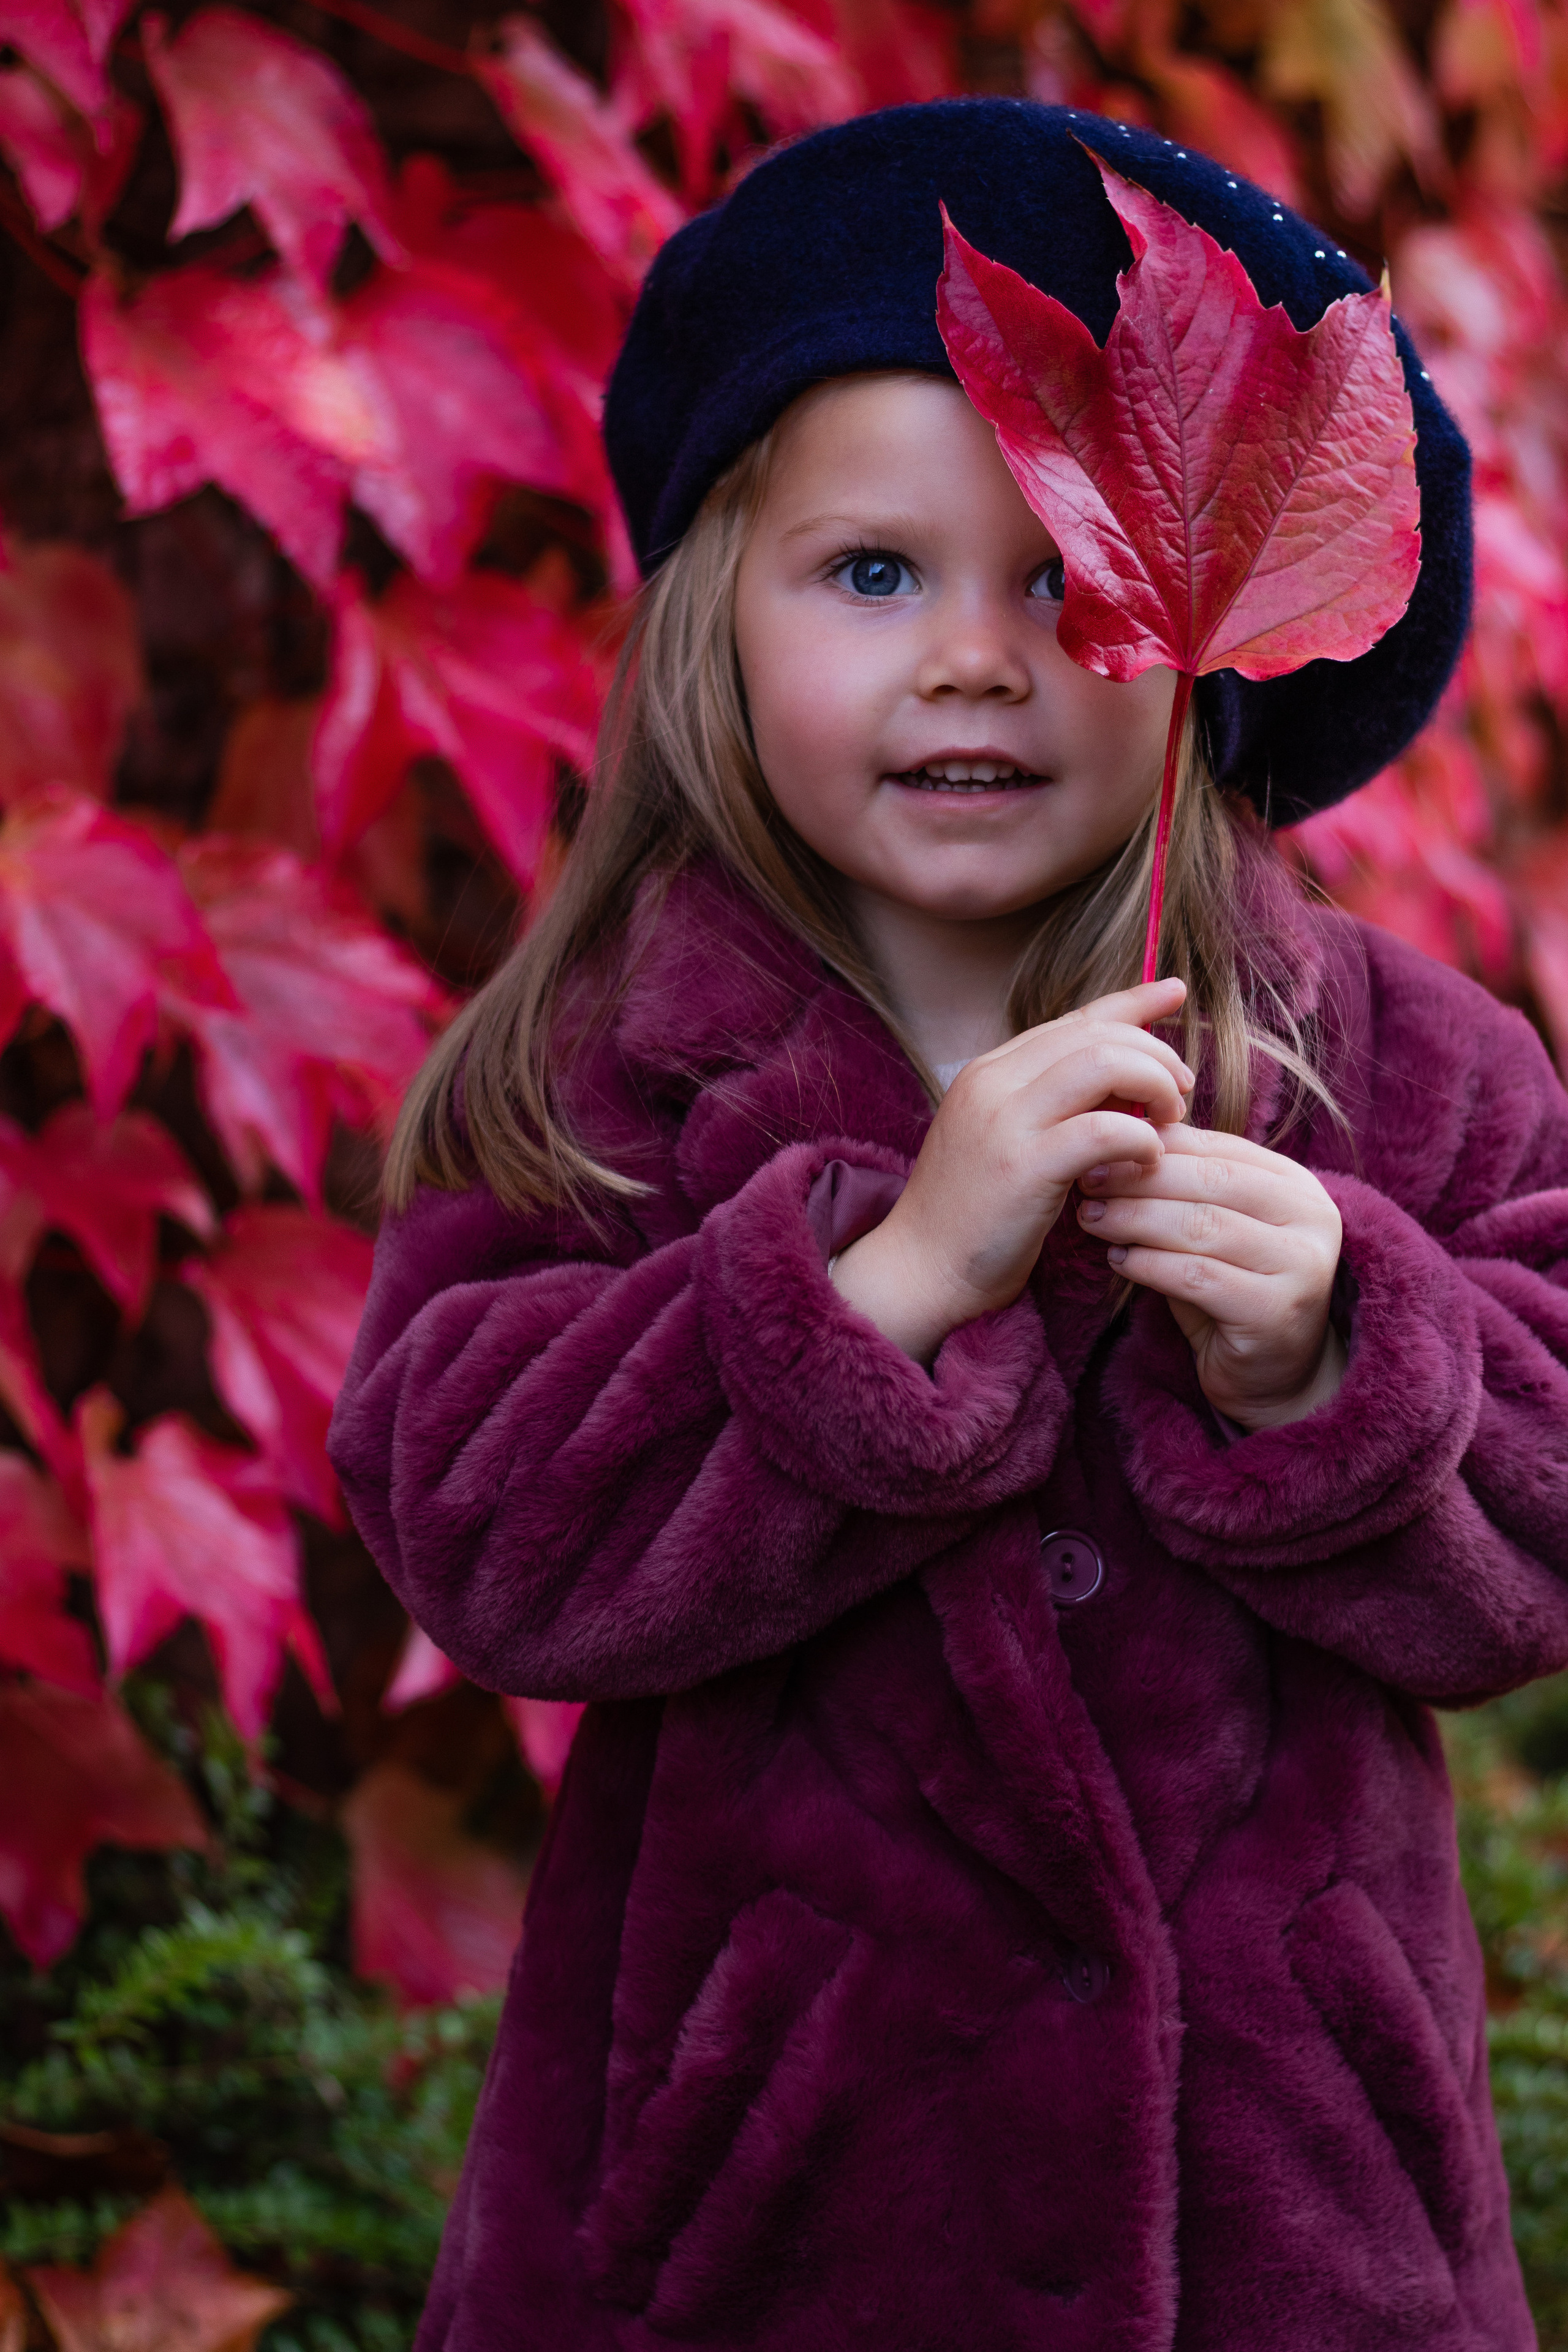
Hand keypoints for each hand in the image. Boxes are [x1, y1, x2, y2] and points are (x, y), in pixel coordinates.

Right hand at [832, 978, 1192, 1361]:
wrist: (919, 1271)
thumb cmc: (975, 1215)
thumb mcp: (1009, 1141)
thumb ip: (1054, 1104)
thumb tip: (1127, 1082)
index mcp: (991, 1071)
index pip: (1075, 1019)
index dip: (1132, 1002)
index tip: (1174, 992)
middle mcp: (993, 1082)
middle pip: (1098, 1034)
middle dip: (1156, 1056)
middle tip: (1180, 1095)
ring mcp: (1004, 1122)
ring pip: (1104, 1063)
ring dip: (1154, 1086)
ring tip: (1168, 1124)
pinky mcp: (1022, 1167)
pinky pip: (1103, 1129)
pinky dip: (1141, 1138)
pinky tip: (1148, 1161)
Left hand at [1076, 1125, 1344, 1429]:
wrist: (1272, 1376)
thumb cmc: (1230, 1290)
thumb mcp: (1212, 1229)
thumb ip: (1182, 1188)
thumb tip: (1116, 1138)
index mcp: (1295, 1184)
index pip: (1217, 1148)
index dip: (1154, 1144)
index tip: (1098, 1147)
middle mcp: (1312, 1217)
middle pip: (1210, 1181)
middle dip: (1140, 1178)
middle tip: (1087, 1182)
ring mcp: (1302, 1265)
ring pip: (1202, 1226)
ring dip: (1136, 1219)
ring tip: (1094, 1219)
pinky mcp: (1277, 1312)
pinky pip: (1198, 1277)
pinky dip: (1150, 1265)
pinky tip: (1119, 1261)